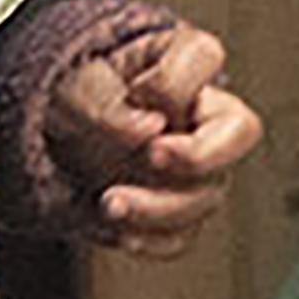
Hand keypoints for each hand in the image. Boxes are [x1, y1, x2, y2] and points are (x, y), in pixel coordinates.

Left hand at [49, 25, 264, 256]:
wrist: (58, 135)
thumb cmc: (77, 95)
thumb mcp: (74, 87)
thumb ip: (105, 101)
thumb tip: (145, 130)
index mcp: (183, 64)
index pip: (205, 58)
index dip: (170, 83)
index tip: (133, 92)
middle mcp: (204, 116)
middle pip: (240, 133)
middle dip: (199, 155)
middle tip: (152, 155)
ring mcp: (198, 168)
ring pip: (208, 195)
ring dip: (157, 207)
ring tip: (109, 202)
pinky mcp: (176, 209)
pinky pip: (182, 236)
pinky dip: (149, 240)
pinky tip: (116, 230)